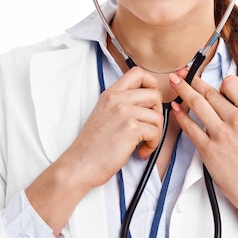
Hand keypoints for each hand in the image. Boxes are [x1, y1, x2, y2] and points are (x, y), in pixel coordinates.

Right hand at [26, 67, 163, 232]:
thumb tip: (148, 106)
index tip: (150, 103)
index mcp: (110, 94)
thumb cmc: (93, 147)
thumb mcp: (104, 115)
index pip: (138, 72)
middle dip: (157, 114)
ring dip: (156, 133)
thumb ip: (122, 105)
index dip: (152, 85)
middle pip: (154, 94)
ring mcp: (124, 112)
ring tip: (143, 144)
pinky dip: (152, 145)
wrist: (80, 165)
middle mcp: (117, 99)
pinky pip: (156, 132)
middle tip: (148, 129)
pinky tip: (140, 151)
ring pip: (158, 115)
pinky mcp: (130, 128)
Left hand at [169, 70, 237, 237]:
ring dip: (184, 90)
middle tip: (183, 72)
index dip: (220, 81)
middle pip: (211, 93)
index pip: (232, 85)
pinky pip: (190, 127)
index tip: (210, 79)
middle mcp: (237, 121)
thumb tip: (230, 96)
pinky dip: (181, 116)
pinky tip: (175, 109)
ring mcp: (221, 135)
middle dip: (194, 79)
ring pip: (198, 105)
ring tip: (175, 82)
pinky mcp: (208, 149)